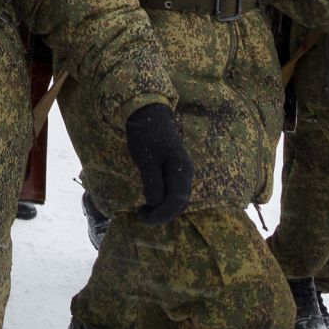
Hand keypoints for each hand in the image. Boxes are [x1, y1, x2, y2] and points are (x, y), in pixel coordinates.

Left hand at [124, 103, 192, 224]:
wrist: (148, 112)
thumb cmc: (146, 135)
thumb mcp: (146, 160)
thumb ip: (153, 184)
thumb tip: (156, 205)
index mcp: (181, 170)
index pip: (176, 201)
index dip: (161, 214)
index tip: (142, 216)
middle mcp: (186, 172)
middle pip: (180, 203)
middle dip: (162, 214)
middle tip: (141, 215)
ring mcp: (182, 171)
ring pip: (178, 199)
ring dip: (163, 209)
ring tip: (144, 210)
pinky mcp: (175, 169)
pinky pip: (174, 191)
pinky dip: (164, 201)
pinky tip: (151, 200)